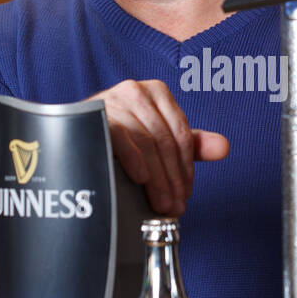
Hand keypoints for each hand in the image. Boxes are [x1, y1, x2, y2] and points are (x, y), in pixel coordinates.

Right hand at [92, 79, 228, 215]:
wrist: (72, 134)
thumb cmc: (120, 136)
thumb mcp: (158, 137)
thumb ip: (192, 144)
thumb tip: (224, 148)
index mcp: (156, 93)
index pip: (182, 134)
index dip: (186, 168)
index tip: (185, 194)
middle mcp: (136, 91)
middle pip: (165, 141)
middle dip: (172, 179)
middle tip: (174, 207)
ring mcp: (114, 100)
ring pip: (146, 143)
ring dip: (157, 179)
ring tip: (160, 204)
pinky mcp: (95, 112)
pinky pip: (120, 137)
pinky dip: (133, 159)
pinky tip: (141, 178)